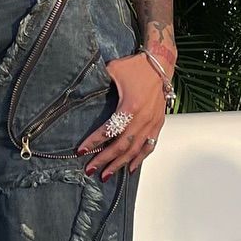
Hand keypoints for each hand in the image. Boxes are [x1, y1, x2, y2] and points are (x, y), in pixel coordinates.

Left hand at [79, 53, 167, 179]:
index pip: (109, 130)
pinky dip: (140, 159)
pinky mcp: (158, 124)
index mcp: (130, 106)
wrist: (160, 65)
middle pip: (121, 146)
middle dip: (104, 160)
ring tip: (106, 175)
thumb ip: (98, 82)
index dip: (94, 142)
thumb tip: (80, 90)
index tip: (81, 150)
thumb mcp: (113, 71)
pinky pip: (149, 146)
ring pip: (135, 150)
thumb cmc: (136, 67)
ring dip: (120, 164)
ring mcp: (152, 123)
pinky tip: (130, 169)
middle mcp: (142, 119)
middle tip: (90, 169)